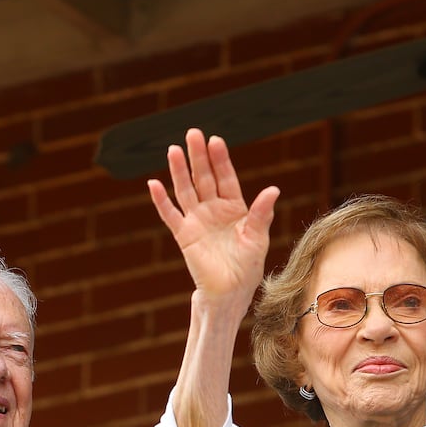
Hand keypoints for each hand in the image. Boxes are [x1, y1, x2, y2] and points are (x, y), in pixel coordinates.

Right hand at [147, 129, 278, 307]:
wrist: (229, 292)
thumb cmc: (247, 267)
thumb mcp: (257, 238)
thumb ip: (261, 214)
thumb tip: (272, 189)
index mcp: (234, 208)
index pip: (226, 177)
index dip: (220, 160)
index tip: (215, 140)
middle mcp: (214, 210)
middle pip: (204, 178)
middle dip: (198, 156)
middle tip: (192, 133)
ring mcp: (197, 221)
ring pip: (186, 190)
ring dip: (179, 171)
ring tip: (173, 150)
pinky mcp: (184, 235)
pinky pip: (170, 215)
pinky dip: (161, 200)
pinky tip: (153, 184)